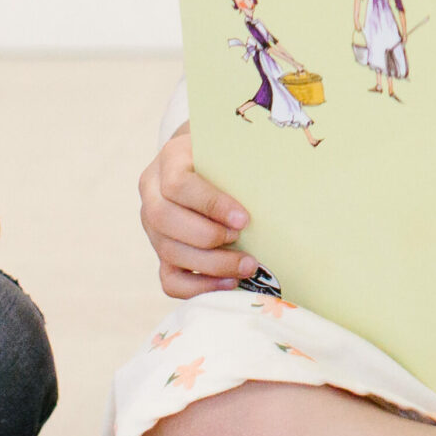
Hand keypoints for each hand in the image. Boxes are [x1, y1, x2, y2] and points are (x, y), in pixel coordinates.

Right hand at [139, 124, 256, 297]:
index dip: (211, 205)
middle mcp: (152, 195)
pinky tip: (230, 282)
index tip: (245, 219)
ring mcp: (152, 228)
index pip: (179, 185)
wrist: (205, 164)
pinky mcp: (161, 255)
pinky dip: (200, 287)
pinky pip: (170, 280)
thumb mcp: (231, 148)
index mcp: (169, 160)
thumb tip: (283, 179)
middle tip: (243, 241)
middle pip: (165, 221)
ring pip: (169, 252)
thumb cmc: (227, 157)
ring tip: (248, 266)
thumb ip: (245, 160)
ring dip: (212, 265)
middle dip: (209, 237)